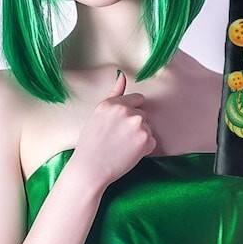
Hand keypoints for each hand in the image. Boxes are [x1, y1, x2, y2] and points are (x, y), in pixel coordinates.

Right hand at [70, 71, 156, 188]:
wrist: (91, 168)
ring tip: (122, 147)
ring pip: (147, 128)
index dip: (131, 112)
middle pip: (143, 115)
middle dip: (135, 125)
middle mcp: (126, 111)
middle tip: (118, 139)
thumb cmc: (91, 143)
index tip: (122, 125)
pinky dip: (144, 149)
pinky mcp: (146, 140)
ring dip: (140, 137)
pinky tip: (129, 154)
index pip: (137, 99)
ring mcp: (137, 125)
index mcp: (112, 104)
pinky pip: (151, 142)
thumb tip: (122, 75)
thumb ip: (114, 94)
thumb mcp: (98, 114)